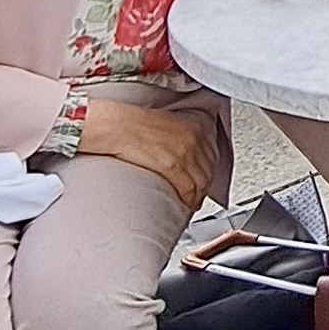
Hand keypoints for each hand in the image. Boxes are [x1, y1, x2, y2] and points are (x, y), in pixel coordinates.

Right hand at [80, 101, 217, 208]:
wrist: (116, 126)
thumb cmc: (133, 125)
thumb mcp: (166, 125)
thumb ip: (181, 138)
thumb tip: (184, 155)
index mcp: (196, 126)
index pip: (212, 155)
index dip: (208, 172)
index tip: (204, 180)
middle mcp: (195, 138)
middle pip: (208, 170)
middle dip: (204, 186)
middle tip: (197, 195)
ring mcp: (186, 152)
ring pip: (201, 182)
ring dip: (196, 196)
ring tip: (190, 203)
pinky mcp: (173, 165)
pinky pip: (188, 189)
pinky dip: (188, 200)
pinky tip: (184, 204)